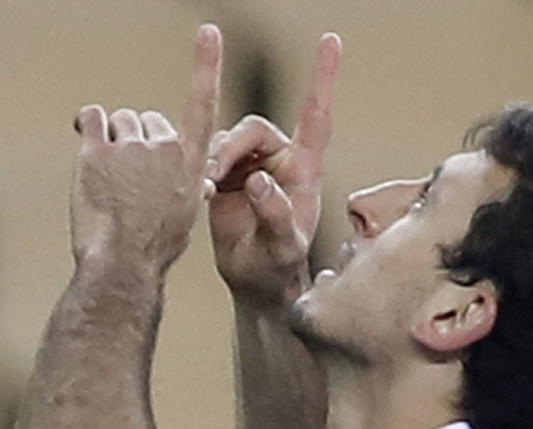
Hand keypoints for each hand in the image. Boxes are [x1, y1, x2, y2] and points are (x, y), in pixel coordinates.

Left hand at [70, 25, 221, 275]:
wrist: (123, 263)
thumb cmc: (155, 246)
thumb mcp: (185, 215)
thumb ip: (188, 184)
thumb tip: (197, 181)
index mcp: (191, 162)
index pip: (202, 103)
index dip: (206, 65)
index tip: (209, 32)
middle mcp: (164, 148)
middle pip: (148, 120)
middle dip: (137, 140)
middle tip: (127, 176)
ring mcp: (129, 149)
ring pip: (119, 121)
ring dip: (112, 139)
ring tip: (109, 175)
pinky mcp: (96, 152)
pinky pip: (91, 118)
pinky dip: (87, 125)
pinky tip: (85, 140)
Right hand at [206, 33, 340, 309]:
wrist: (256, 283)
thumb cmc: (279, 267)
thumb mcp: (283, 247)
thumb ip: (276, 214)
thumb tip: (259, 180)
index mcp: (304, 169)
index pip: (316, 115)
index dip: (323, 77)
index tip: (330, 40)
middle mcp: (280, 160)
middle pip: (253, 127)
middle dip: (232, 147)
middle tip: (215, 177)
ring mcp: (252, 167)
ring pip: (226, 139)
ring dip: (215, 160)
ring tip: (209, 191)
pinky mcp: (227, 177)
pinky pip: (209, 155)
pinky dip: (202, 169)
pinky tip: (202, 193)